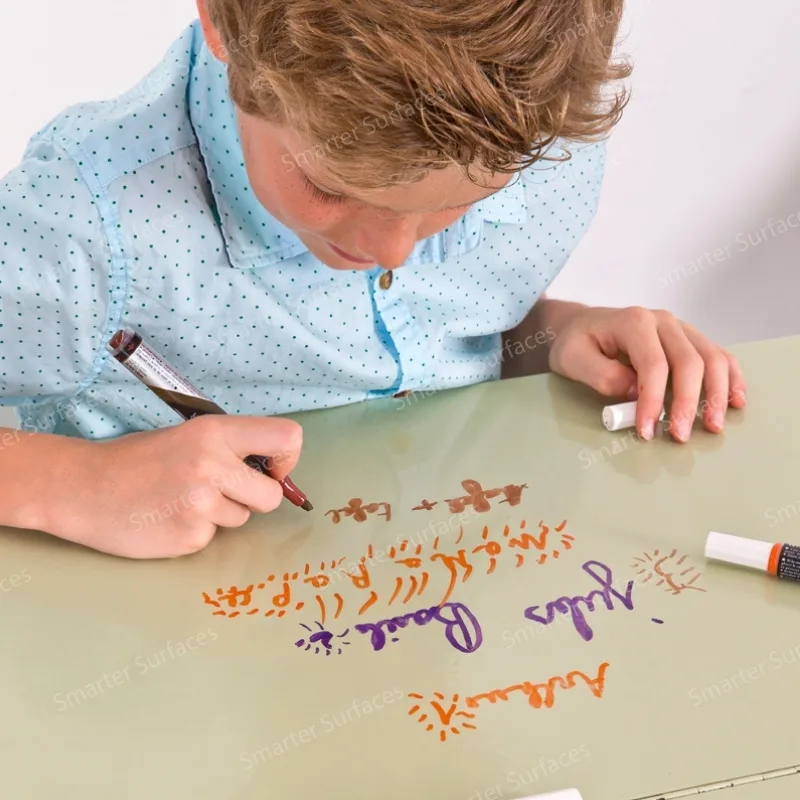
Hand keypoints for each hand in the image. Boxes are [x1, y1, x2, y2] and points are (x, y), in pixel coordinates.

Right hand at [42, 416, 303, 558]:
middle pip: (273, 496)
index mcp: (216, 432)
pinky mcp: (189, 536)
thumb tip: (275, 471)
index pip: (287, 438)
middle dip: (255, 498)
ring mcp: (201, 503)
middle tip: (224, 493)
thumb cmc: (138, 460)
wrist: (82, 488)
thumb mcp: (188, 436)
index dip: (287, 459)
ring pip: (243, 518)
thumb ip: (231, 449)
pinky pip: (213, 537)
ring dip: (221, 514)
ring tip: (181, 501)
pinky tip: (167, 518)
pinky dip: (196, 532)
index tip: (271, 470)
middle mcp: (213, 465)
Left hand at [548, 306, 745, 441]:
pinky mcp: (688, 339)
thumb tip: (636, 393)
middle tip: (680, 436)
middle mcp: (663, 321)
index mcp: (634, 322)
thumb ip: (602, 375)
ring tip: (713, 425)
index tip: (648, 430)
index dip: (654, 400)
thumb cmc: (575, 343)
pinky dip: (731, 377)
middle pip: (689, 361)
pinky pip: (718, 355)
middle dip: (688, 402)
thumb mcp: (573, 359)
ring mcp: (679, 328)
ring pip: (712, 357)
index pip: (653, 365)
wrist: (579, 324)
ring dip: (717, 393)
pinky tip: (735, 400)